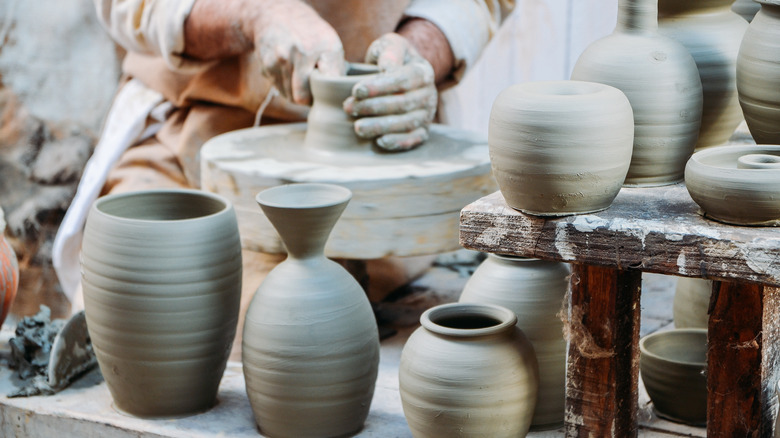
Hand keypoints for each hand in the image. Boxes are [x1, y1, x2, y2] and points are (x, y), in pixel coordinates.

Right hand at [184, 0, 345, 105]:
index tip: (328, 92)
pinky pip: (279, 89)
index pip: (328, 84)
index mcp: (322, 48)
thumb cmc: (310, 34)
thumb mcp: (330, 43)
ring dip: (296, 94)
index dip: (328, 95)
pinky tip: (288, 71)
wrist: (276, 14)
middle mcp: (299, 54)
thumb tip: (340, 96)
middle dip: (310, 99)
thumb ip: (337, 69)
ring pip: (290, 97)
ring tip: (301, 77)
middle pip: (303, 98)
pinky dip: (285, 86)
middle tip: (314, 89)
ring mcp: (281, 60)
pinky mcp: (267, 65)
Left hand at [343, 33, 436, 151]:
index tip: (356, 90)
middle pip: (403, 103)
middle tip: (348, 108)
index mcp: (422, 71)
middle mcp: (429, 93)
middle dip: (374, 107)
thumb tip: (387, 69)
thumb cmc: (389, 58)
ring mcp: (427, 114)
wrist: (401, 74)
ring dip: (381, 127)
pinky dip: (398, 142)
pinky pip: (413, 139)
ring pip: (407, 123)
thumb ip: (389, 52)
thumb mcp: (389, 46)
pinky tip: (379, 142)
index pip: (402, 80)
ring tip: (358, 128)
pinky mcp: (423, 131)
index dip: (379, 87)